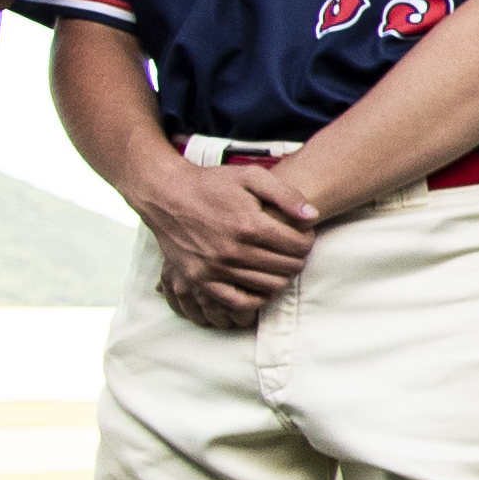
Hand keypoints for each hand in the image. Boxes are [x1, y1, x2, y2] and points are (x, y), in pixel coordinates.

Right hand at [132, 158, 317, 331]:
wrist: (166, 195)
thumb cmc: (211, 184)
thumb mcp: (251, 176)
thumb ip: (286, 195)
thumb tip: (313, 216)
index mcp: (249, 225)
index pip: (299, 246)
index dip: (307, 240)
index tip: (301, 234)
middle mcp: (233, 250)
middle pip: (288, 267)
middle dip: (298, 258)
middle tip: (292, 249)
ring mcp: (215, 268)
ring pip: (269, 286)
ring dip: (281, 276)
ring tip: (278, 262)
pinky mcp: (200, 279)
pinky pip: (238, 302)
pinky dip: (256, 297)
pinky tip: (261, 284)